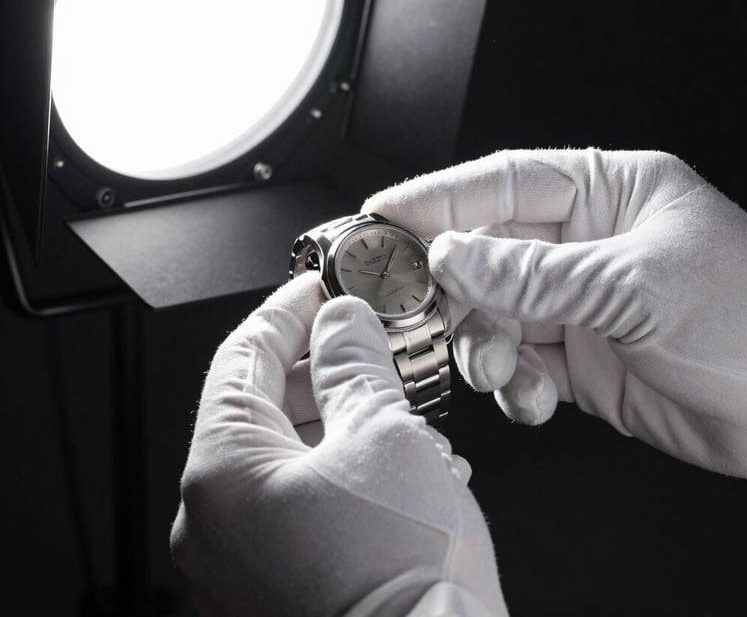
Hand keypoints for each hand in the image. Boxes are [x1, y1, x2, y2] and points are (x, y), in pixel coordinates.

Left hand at [170, 273, 507, 616]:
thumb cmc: (405, 574)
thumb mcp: (383, 433)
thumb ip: (353, 362)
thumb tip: (342, 322)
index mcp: (223, 474)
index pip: (243, 357)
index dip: (287, 312)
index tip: (319, 287)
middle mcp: (214, 523)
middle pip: (261, 406)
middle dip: (320, 365)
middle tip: (365, 338)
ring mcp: (241, 561)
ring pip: (284, 454)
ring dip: (337, 416)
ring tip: (392, 401)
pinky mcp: (273, 586)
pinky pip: (295, 499)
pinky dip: (336, 465)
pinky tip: (388, 459)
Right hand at [363, 149, 746, 480]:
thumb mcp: (637, 287)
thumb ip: (535, 275)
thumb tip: (452, 256)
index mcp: (609, 195)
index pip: (504, 181)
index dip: (439, 196)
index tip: (383, 213)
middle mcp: (588, 244)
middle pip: (487, 250)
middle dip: (452, 284)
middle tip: (418, 308)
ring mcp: (581, 303)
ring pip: (494, 311)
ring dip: (481, 340)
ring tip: (495, 364)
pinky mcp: (581, 358)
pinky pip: (520, 363)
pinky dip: (513, 383)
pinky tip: (533, 395)